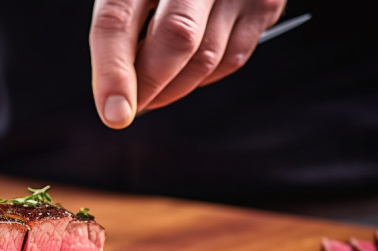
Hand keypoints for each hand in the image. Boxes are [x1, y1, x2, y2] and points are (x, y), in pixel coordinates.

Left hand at [89, 0, 285, 127]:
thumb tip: (116, 91)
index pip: (118, 19)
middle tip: (131, 108)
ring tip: (153, 89)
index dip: (112, 72)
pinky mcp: (265, 3)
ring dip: (173, 88)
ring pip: (205, 58)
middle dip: (149, 86)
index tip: (114, 113)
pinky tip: (186, 70)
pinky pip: (230, 60)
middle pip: (173, 39)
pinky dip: (202, 77)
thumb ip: (121, 26)